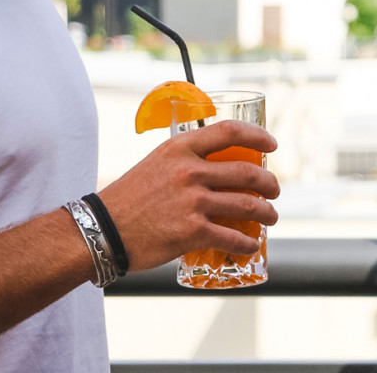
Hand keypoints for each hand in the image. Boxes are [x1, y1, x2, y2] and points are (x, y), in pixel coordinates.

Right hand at [99, 120, 280, 270]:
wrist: (101, 230)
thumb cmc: (128, 199)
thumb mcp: (156, 164)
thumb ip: (185, 161)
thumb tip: (216, 168)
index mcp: (180, 148)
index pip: (230, 131)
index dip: (258, 136)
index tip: (272, 146)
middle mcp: (189, 171)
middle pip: (247, 172)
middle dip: (270, 183)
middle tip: (274, 191)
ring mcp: (192, 202)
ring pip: (247, 205)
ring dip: (267, 213)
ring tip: (271, 217)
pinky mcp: (192, 232)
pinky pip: (233, 237)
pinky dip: (247, 242)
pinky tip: (250, 245)